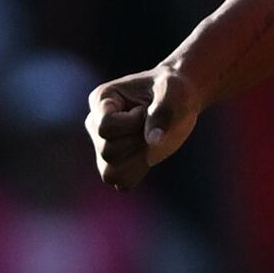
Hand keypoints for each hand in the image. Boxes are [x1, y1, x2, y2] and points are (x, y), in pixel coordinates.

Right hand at [87, 60, 204, 189]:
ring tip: (148, 142)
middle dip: (137, 142)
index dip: (131, 124)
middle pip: (108, 151)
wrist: (178, 103)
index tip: (144, 110)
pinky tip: (147, 154)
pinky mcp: (114, 163)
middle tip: (151, 126)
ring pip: (109, 172)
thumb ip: (162, 113)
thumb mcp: (173, 92)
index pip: (105, 127)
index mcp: (102, 99)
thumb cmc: (174, 90)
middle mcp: (95, 123)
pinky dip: (138, 172)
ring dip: (136, 161)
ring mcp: (102, 145)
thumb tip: (153, 142)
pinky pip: (120, 182)